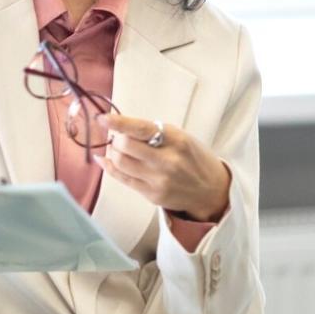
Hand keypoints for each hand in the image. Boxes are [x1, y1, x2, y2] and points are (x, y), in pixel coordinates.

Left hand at [99, 114, 231, 221]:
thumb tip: (122, 127)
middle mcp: (167, 160)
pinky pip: (122, 179)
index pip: (141, 129)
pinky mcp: (152, 195)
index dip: (119, 123)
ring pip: (121, 162)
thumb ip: (155, 133)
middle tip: (118, 136)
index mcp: (177, 140)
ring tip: (117, 149)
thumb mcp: (182, 138)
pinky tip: (106, 160)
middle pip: (125, 146)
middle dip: (116, 138)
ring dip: (113, 152)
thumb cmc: (194, 159)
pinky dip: (110, 167)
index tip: (103, 118)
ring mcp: (159, 180)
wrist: (211, 191)